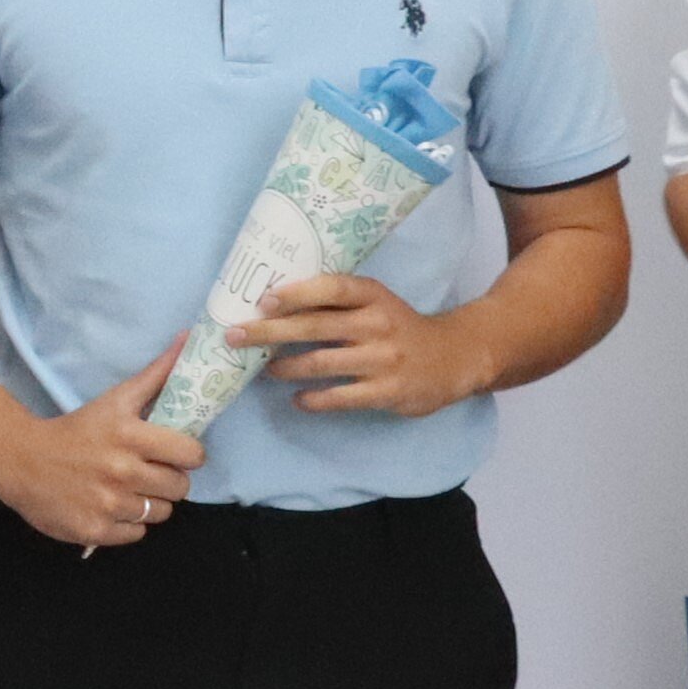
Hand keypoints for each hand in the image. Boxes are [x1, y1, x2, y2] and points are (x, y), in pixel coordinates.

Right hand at [0, 336, 201, 549]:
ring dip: (149, 503)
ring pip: (161, 513)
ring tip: (127, 491)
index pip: (191, 454)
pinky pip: (136, 534)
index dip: (187, 455)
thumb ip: (157, 374)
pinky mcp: (95, 530)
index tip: (173, 454)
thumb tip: (189, 338)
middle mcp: (121, 471)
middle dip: (168, 480)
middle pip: (180, 487)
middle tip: (147, 473)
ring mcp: (108, 504)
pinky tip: (109, 508)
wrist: (20, 459)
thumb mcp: (115, 399)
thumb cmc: (74, 428)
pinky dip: (127, 524)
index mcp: (131, 436)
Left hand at [231, 275, 489, 418]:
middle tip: (234, 335)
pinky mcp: (385, 392)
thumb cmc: (399, 327)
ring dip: (284, 367)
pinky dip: (311, 399)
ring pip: (319, 363)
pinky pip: (338, 397)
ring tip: (264, 369)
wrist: (453, 358)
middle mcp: (377, 324)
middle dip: (268, 332)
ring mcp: (382, 360)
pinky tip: (297, 399)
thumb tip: (273, 303)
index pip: (332, 288)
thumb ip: (338, 302)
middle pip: (314, 326)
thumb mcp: (377, 304)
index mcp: (373, 296)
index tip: (264, 300)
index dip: (297, 293)